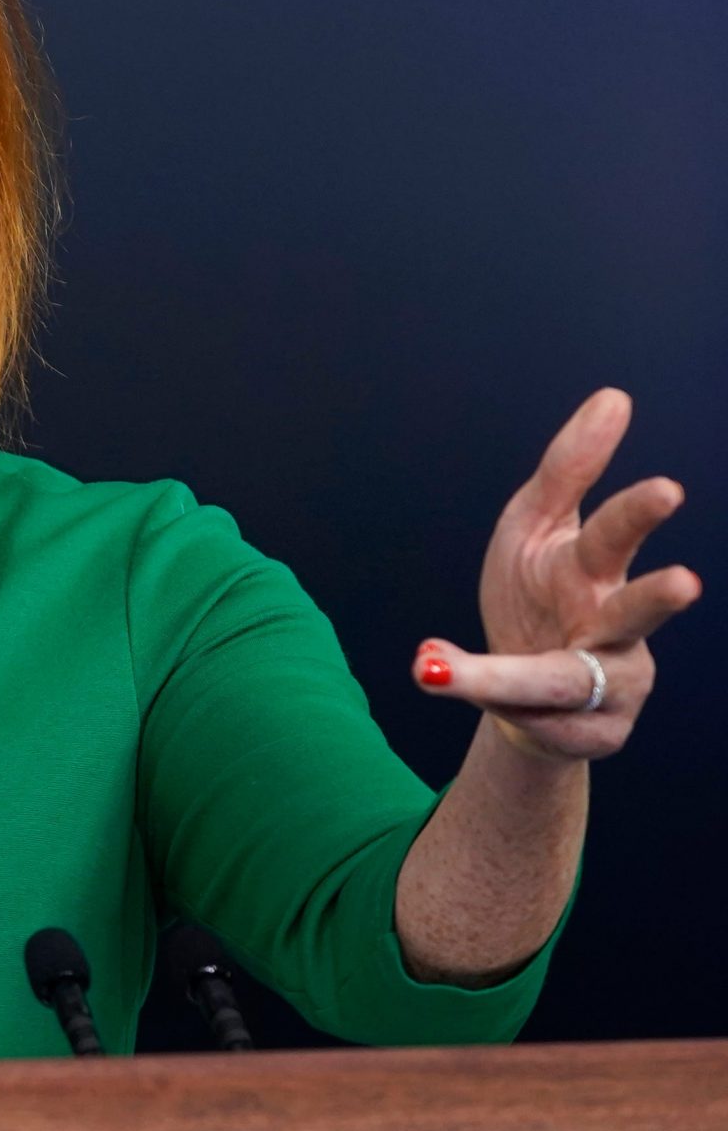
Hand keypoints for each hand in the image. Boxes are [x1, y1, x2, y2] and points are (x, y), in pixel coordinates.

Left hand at [412, 388, 700, 760]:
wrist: (524, 688)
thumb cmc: (537, 593)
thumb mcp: (534, 524)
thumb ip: (568, 468)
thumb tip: (614, 397)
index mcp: (594, 568)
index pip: (615, 533)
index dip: (636, 510)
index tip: (664, 486)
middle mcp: (617, 625)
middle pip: (637, 610)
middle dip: (656, 598)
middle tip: (684, 582)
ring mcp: (614, 682)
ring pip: (571, 681)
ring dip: (517, 677)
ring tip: (445, 668)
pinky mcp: (595, 733)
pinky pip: (538, 721)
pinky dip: (500, 706)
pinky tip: (467, 690)